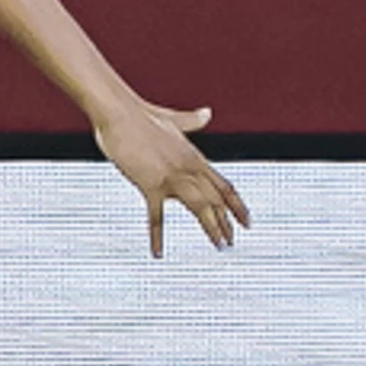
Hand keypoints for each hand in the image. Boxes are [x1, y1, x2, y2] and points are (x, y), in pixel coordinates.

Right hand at [93, 100, 249, 257]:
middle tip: (231, 240)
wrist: (120, 113)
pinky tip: (158, 252)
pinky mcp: (151, 184)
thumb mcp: (172, 119)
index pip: (224, 186)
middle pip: (217, 200)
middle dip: (227, 222)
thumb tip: (207, 113)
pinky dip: (157, 236)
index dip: (237, 205)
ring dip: (212, 227)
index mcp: (195, 156)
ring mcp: (172, 177)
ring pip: (201, 207)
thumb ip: (192, 121)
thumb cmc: (140, 115)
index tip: (246, 220)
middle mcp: (189, 168)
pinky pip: (156, 216)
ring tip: (219, 244)